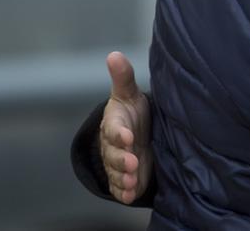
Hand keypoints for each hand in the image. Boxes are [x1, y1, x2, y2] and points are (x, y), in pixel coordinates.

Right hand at [99, 51, 151, 203]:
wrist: (136, 134)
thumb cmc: (131, 113)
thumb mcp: (129, 95)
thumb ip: (124, 77)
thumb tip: (114, 54)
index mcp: (114, 124)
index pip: (114, 129)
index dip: (119, 133)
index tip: (127, 135)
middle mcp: (113, 146)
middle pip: (114, 154)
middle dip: (122, 159)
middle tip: (133, 162)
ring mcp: (118, 162)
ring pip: (117, 172)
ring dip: (123, 177)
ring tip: (132, 181)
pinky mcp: (125, 177)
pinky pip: (120, 187)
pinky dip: (124, 192)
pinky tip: (130, 195)